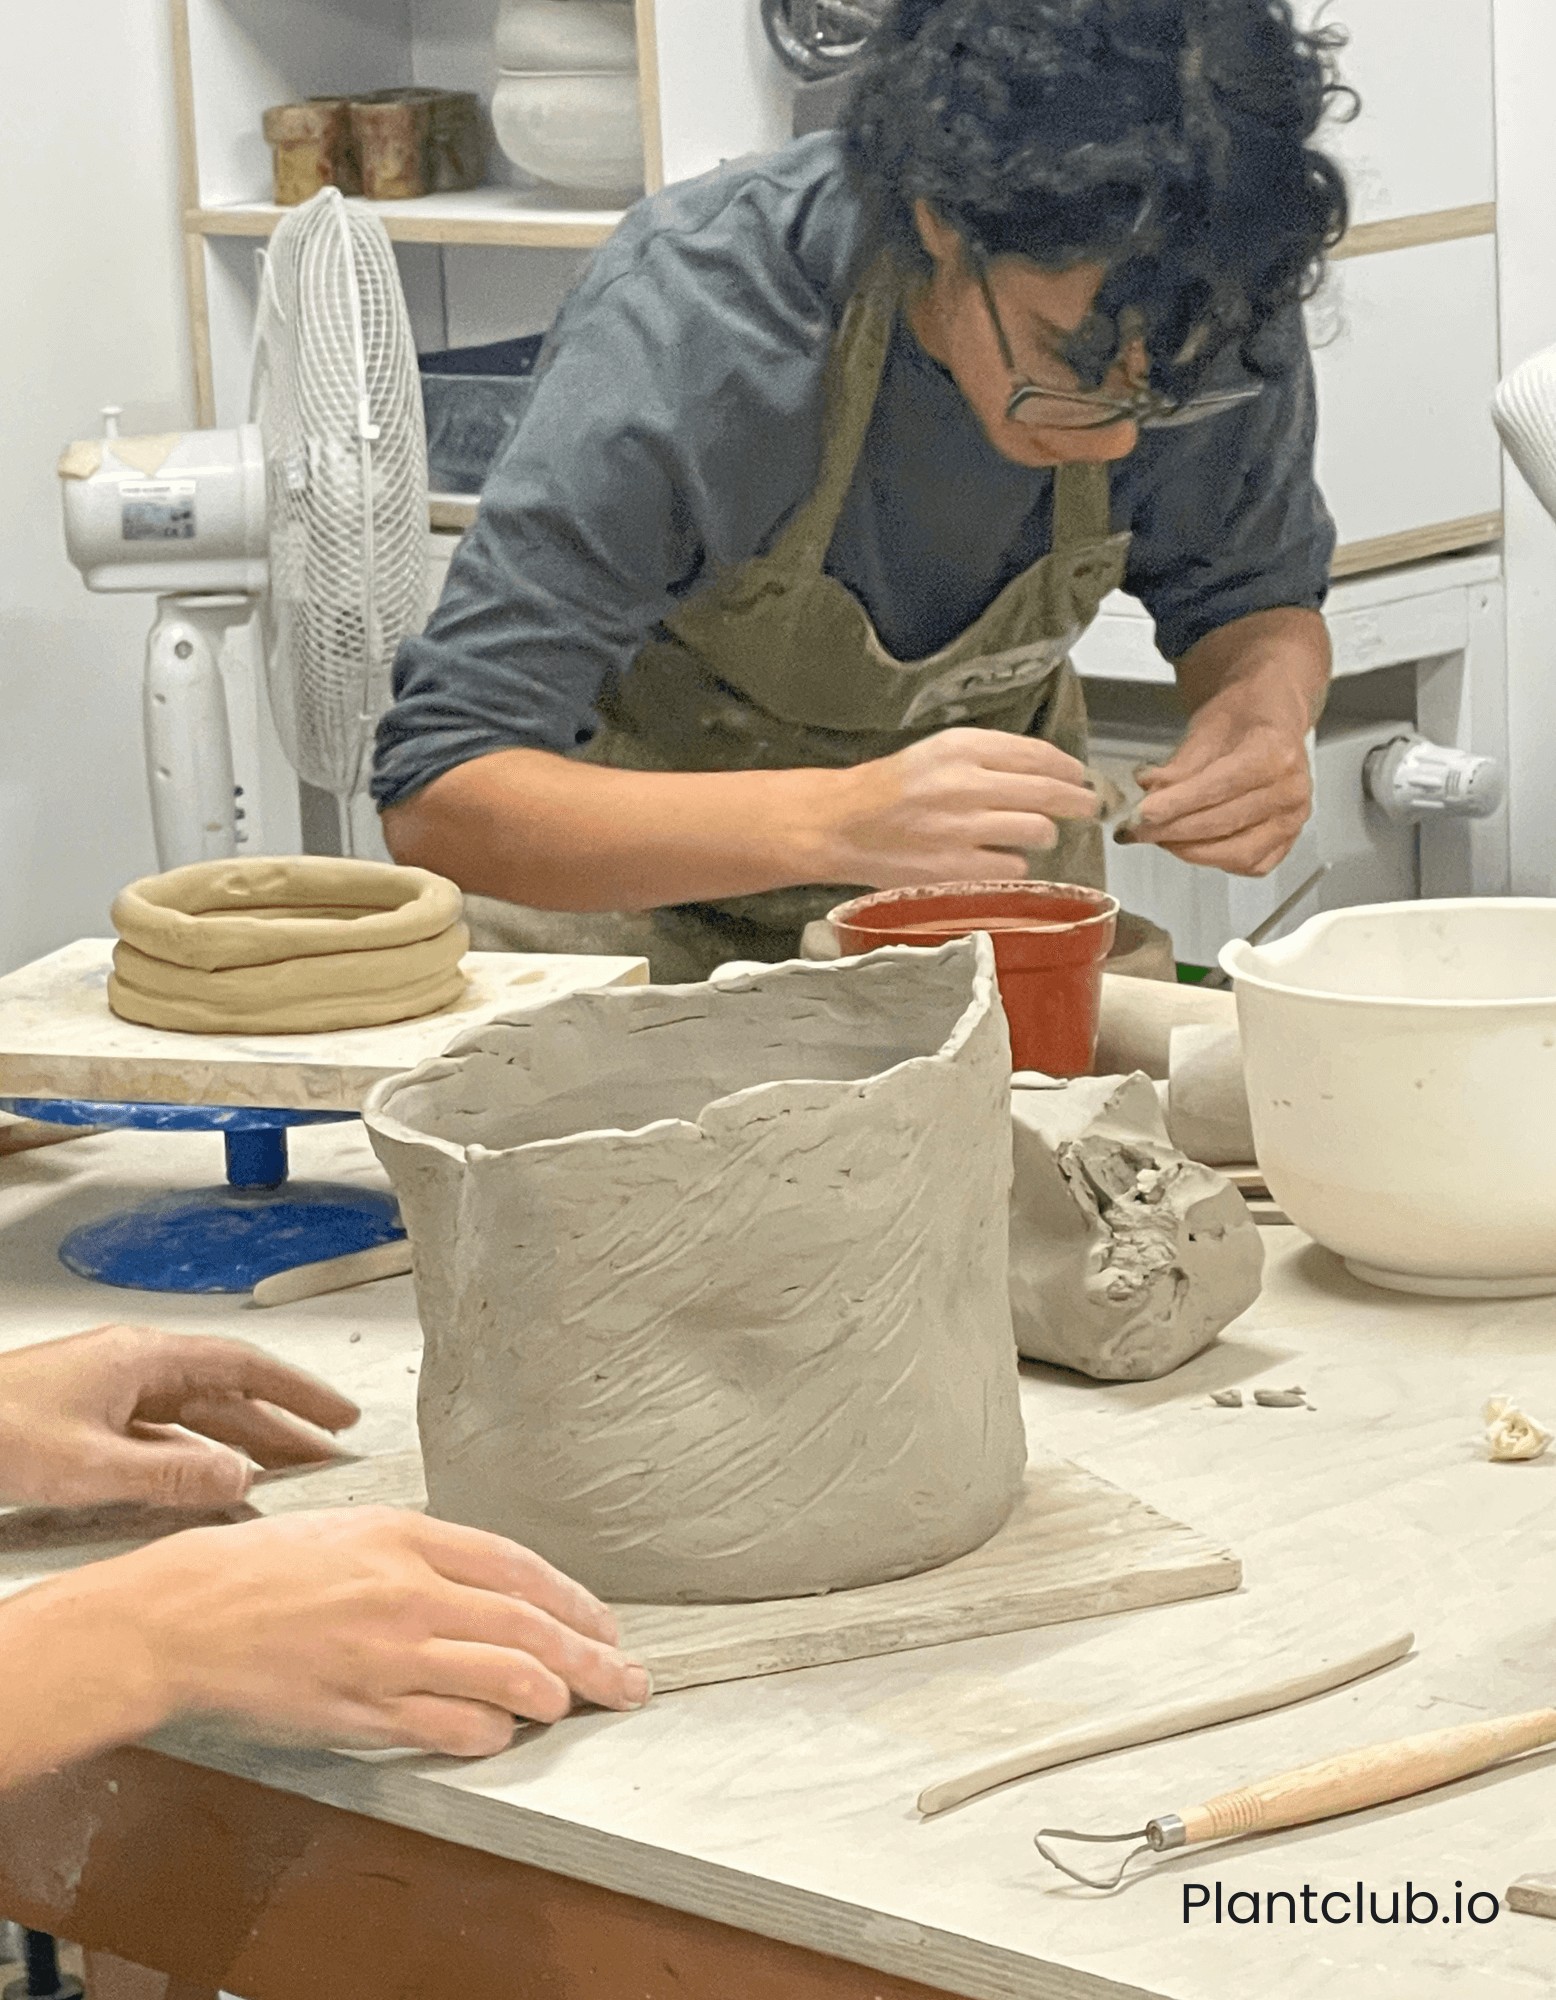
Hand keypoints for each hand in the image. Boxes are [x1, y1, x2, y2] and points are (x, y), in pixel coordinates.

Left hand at [0, 1325, 358, 1509]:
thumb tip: (242, 1480)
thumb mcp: (89, 1464)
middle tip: (330, 1457)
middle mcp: (134, 1368)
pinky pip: (164, 1439)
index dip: (300, 1393)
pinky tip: (213, 1488)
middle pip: (227, 1395)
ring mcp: (112, 1394)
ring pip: (197, 1419)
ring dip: (243, 1445)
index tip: (340, 1417)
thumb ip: (172, 1476)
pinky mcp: (91, 1424)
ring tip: (288, 1476)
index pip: (245, 1369)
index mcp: (143, 1358)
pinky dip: (197, 1461)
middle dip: (282, 1425)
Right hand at [3, 1508, 650, 1776]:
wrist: (180, 1617)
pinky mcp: (363, 1710)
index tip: (604, 1623)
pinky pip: (450, 1727)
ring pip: (504, 1679)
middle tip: (628, 1678)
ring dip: (552, 1697)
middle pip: (529, 1625)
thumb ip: (418, 1550)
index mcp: (406, 1535)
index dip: (573, 1600)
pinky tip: (502, 1733)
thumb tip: (483, 1580)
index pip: (519, 1567)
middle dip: (591, 1656)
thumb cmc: (255, 1569)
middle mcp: (408, 1592)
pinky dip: (489, 1733)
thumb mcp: (349, 1528)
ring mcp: (387, 1654)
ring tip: (574, 1705)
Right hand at [817, 728, 1098, 885]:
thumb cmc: (889, 790)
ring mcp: (961, 829)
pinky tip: (1000, 859)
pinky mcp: (956, 868)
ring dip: (1042, 834)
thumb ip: (987, 757)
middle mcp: (963, 783)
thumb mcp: (935, 753)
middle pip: (1048, 793)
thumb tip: (1048, 770)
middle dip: (1077, 801)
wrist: (839, 825)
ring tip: (1033, 834)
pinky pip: (1013, 867)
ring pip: (1037, 831)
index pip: (1036, 754)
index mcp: (959, 747)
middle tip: (1088, 807)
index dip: (1068, 768)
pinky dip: (1014, 864)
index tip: (1079, 776)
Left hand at [1123, 690, 1311, 876]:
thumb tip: (1149, 790)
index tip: (1142, 813)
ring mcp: (1293, 819)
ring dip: (1190, 850)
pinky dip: (1217, 861)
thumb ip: (1178, 765)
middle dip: (1172, 830)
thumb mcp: (1205, 727)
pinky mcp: (1288, 839)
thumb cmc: (1241, 717)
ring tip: (1160, 837)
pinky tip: (1191, 846)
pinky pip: (1251, 864)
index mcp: (1275, 752)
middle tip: (1137, 830)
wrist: (1271, 717)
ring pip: (1237, 852)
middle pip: (1223, 822)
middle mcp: (1291, 789)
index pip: (1219, 786)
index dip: (1177, 803)